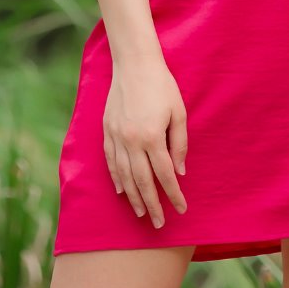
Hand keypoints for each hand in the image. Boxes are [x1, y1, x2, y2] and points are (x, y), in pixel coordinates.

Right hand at [103, 56, 187, 228]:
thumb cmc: (162, 86)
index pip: (164, 174)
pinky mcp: (107, 130)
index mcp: (152, 136)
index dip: (173, 194)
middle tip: (159, 223)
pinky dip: (116, 178)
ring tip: (140, 213)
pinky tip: (122, 190)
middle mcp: (132, 140)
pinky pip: (111, 161)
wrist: (134, 64)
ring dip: (133, 197)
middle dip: (152, 205)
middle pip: (142, 181)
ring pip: (124, 175)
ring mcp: (116, 136)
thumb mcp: (178, 113)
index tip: (181, 209)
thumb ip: (179, 144)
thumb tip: (178, 171)